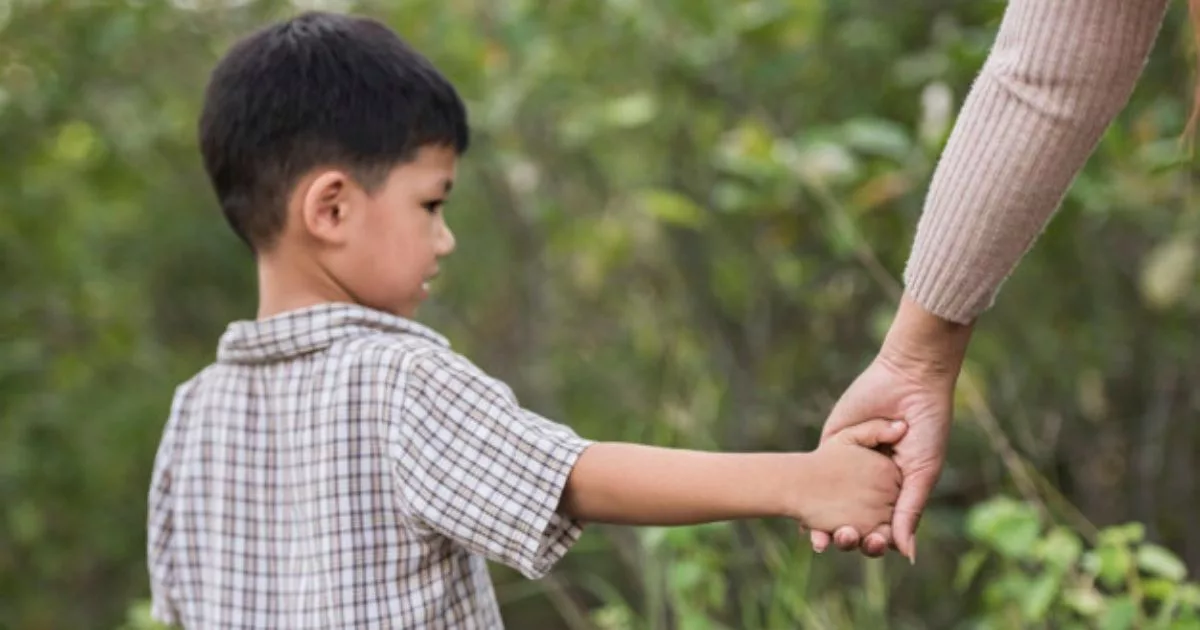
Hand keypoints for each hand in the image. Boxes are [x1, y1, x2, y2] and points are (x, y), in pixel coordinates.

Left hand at [809, 295, 972, 561]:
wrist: (909, 379)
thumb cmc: (927, 426)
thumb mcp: (922, 472)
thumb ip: (910, 511)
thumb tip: (905, 556)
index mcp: (896, 490)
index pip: (880, 526)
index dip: (874, 541)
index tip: (870, 547)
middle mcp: (871, 481)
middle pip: (853, 518)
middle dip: (847, 535)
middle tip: (844, 541)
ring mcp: (849, 463)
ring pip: (830, 502)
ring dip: (823, 522)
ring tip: (820, 538)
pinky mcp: (832, 443)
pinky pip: (816, 472)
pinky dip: (807, 493)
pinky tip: (800, 510)